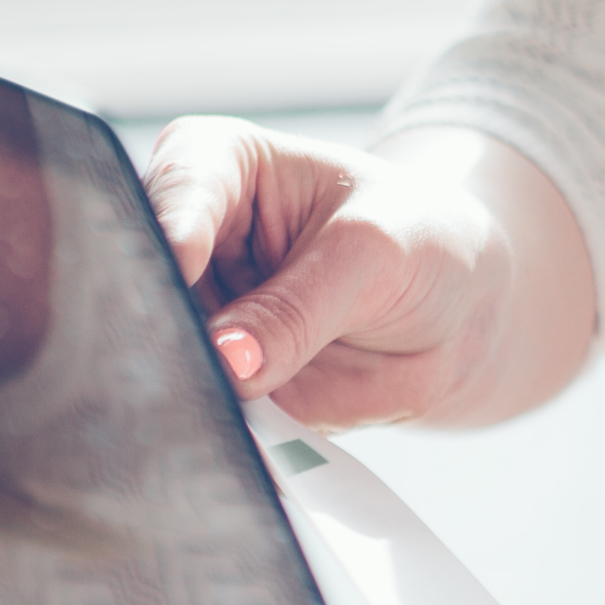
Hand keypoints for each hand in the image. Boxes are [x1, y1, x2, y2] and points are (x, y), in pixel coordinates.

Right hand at [143, 119, 574, 425]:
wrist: (460, 313)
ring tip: (224, 406)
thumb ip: (298, 310)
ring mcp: (193, 315)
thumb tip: (227, 361)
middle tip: (202, 364)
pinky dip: (213, 428)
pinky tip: (228, 441)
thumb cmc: (420, 242)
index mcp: (214, 163)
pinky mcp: (214, 378)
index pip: (174, 197)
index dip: (171, 242)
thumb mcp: (374, 255)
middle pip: (144, 285)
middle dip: (165, 327)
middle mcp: (186, 238)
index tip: (179, 277)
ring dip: (189, 387)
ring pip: (163, 357)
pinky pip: (201, 410)